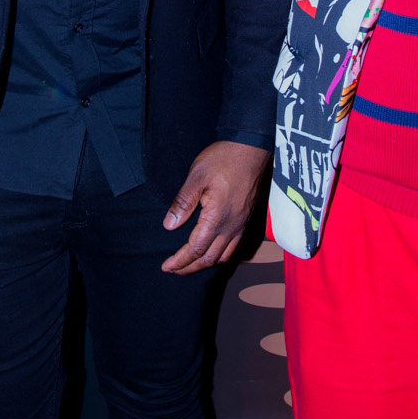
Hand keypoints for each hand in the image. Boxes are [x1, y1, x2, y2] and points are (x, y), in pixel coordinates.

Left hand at [161, 141, 270, 274]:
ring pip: (223, 255)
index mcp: (217, 218)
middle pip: (209, 258)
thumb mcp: (196, 177)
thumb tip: (169, 225)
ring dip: (205, 264)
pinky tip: (212, 251)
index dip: (180, 261)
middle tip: (173, 270)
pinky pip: (234, 246)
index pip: (196, 249)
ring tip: (190, 264)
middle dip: (190, 267)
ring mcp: (241, 224)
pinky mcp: (246, 218)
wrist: (251, 148)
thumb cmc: (223, 159)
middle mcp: (231, 226)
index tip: (166, 266)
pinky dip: (220, 255)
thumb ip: (183, 203)